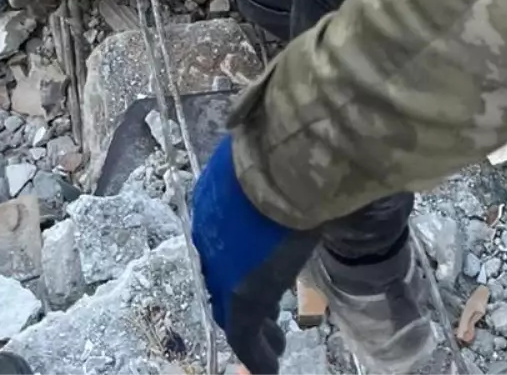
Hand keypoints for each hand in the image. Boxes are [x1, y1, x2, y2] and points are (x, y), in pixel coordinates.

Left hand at [192, 136, 319, 374]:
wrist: (288, 166)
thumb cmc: (289, 153)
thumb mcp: (276, 160)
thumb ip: (277, 172)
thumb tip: (297, 164)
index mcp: (213, 199)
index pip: (224, 243)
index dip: (243, 263)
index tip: (264, 275)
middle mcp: (209, 235)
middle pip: (226, 278)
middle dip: (248, 301)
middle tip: (270, 321)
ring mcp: (223, 268)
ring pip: (235, 311)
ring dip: (257, 331)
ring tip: (276, 344)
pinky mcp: (241, 298)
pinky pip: (244, 336)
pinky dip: (258, 356)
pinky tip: (271, 367)